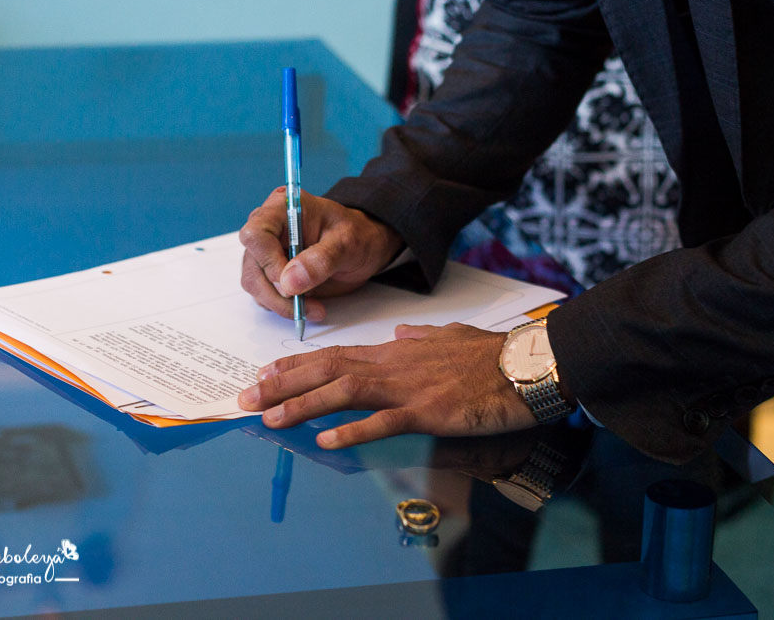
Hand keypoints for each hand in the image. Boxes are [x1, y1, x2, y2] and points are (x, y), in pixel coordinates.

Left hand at [237, 322, 537, 447]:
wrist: (528, 363)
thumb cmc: (492, 355)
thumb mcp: (451, 337)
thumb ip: (421, 336)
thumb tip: (399, 331)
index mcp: (397, 350)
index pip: (336, 354)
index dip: (296, 365)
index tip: (264, 373)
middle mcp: (394, 363)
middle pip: (327, 371)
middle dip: (282, 385)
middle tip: (245, 398)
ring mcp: (409, 387)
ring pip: (344, 393)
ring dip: (303, 405)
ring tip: (270, 418)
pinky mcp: (429, 411)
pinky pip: (384, 423)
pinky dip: (353, 431)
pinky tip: (326, 441)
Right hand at [239, 188, 402, 321]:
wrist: (365, 247)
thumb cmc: (357, 235)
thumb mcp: (347, 243)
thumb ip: (320, 260)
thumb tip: (289, 283)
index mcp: (283, 209)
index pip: (256, 234)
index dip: (268, 262)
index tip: (290, 282)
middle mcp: (269, 229)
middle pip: (252, 264)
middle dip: (275, 292)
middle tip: (303, 305)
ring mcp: (268, 252)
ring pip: (255, 284)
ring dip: (280, 304)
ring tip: (312, 308)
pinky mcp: (272, 273)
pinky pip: (265, 294)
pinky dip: (283, 306)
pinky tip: (307, 306)